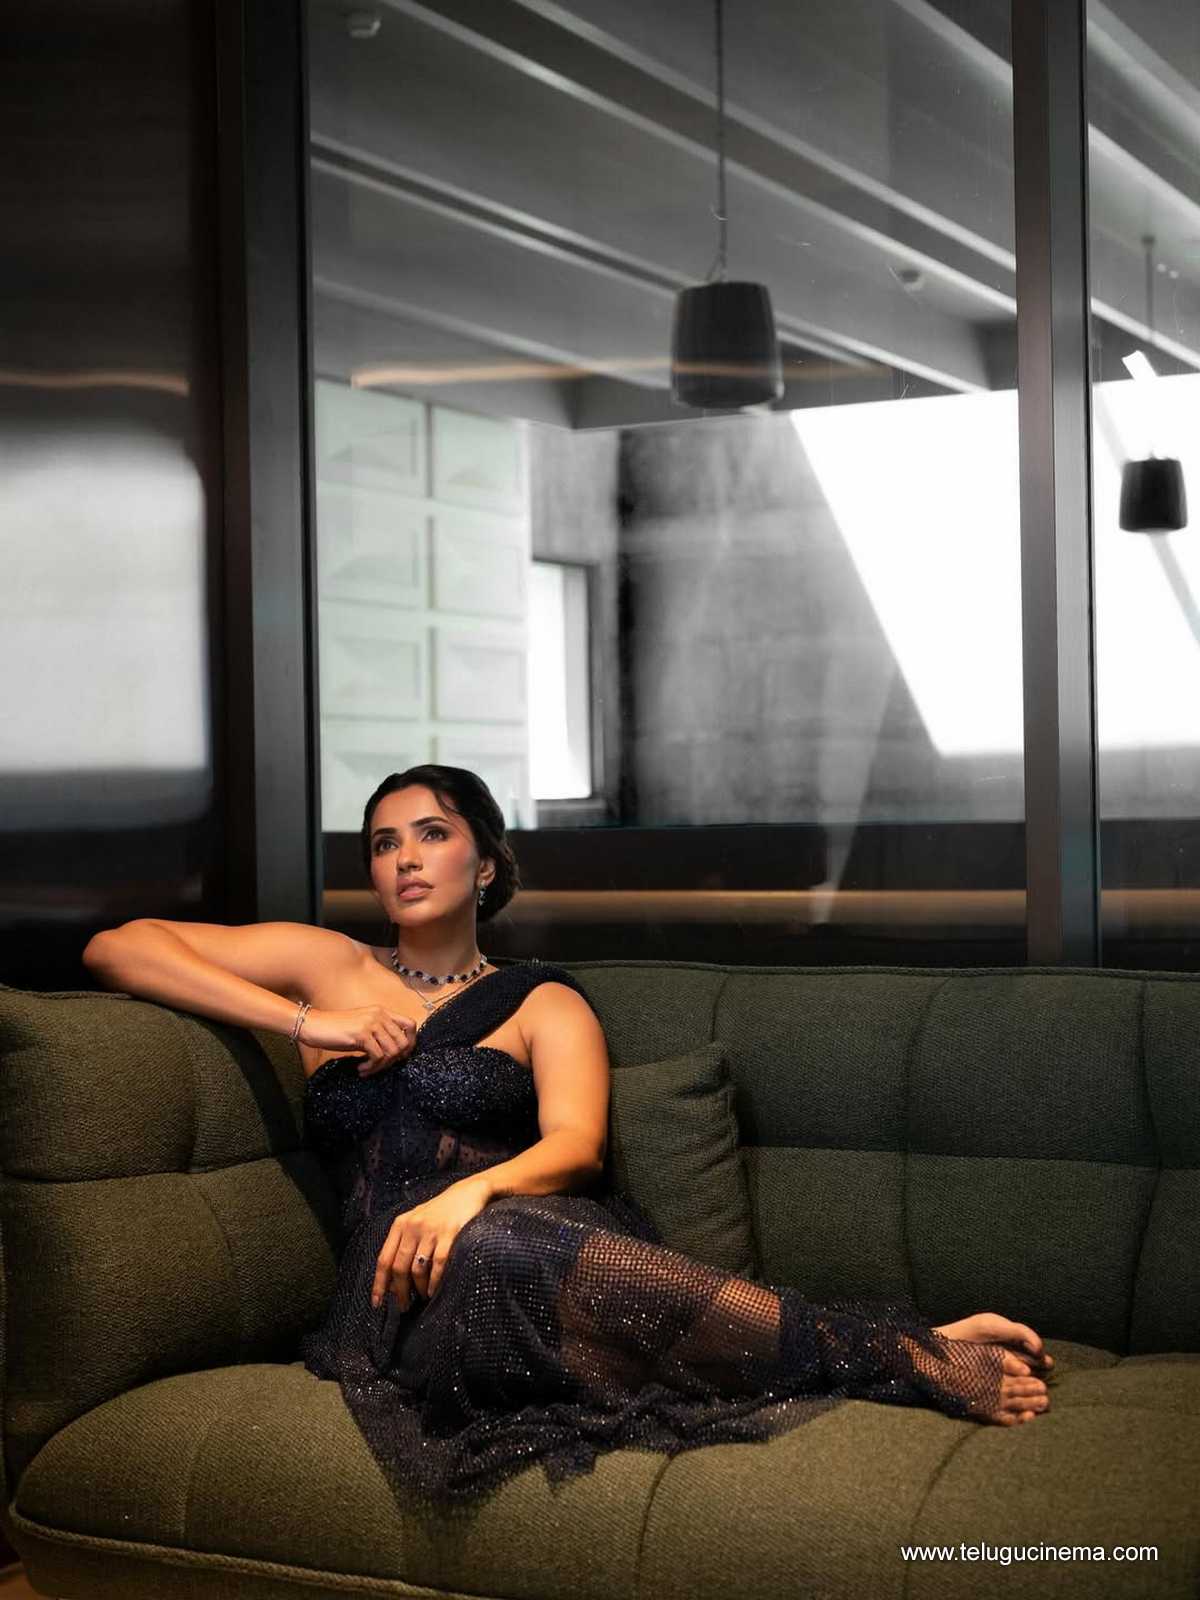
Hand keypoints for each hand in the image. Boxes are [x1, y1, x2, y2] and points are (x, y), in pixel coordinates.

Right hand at [299, 1005, 417, 1076]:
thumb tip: (395, 1053)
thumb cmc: (336, 1029)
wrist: (315, 1025)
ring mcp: (372, 1023)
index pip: (411, 1025)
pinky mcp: (362, 1034)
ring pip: (392, 1051)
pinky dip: (371, 1067)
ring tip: (368, 1069)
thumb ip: (379, 1034)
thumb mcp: (363, 1028)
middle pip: (404, 1042)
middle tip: (380, 1067)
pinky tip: (361, 1068)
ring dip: (381, 1066)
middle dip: (394, 1060)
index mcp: (382, 1012)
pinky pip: (378, 1056)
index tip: (400, 1056)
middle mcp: (380, 1015)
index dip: (411, 1043)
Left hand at [372, 1176, 491, 1310]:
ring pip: (417, 1268)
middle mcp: (412, 1227)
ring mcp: (431, 1230)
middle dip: (400, 1292)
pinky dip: (434, 1281)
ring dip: (418, 1289)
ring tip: (422, 1298)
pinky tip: (433, 1290)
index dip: (379, 1284)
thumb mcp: (417, 1223)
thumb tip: (392, 1283)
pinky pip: (438, 1264)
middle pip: (399, 1267)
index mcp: (400, 1225)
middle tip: (404, 1306)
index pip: (383, 1260)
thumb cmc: (440, 1212)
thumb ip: (403, 1246)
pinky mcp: (450, 1233)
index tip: (377, 1304)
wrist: (468, 1191)